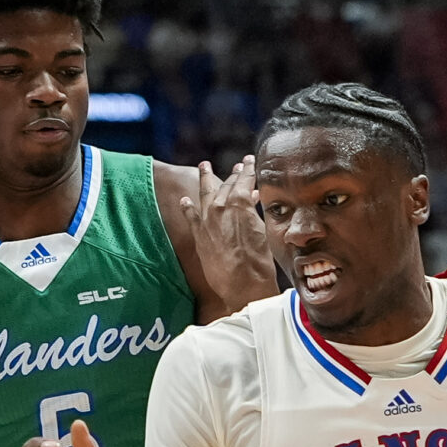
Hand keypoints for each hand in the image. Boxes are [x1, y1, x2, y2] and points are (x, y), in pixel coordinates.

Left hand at [181, 156, 272, 308]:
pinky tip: (185, 200)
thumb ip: (253, 212)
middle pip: (226, 184)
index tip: (250, 161)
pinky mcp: (199, 236)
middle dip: (233, 174)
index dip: (249, 169)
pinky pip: (190, 216)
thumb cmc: (259, 261)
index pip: (245, 179)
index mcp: (240, 203)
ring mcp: (207, 220)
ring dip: (205, 178)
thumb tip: (251, 200)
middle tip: (237, 166)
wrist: (243, 285)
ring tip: (203, 166)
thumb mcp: (262, 231)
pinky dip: (187, 207)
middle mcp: (220, 207)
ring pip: (205, 193)